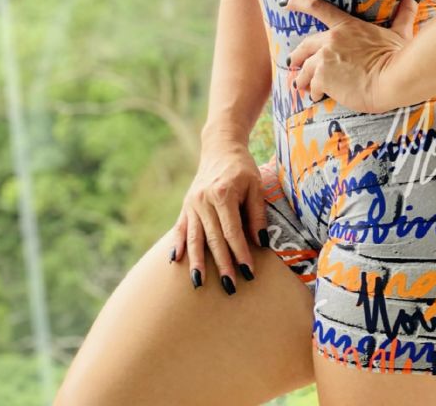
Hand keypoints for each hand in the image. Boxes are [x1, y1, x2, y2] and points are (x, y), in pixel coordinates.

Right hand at [168, 142, 269, 293]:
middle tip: (229, 287)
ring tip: (199, 283)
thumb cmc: (243, 168)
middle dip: (222, 265)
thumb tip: (260, 244)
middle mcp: (204, 200)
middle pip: (213, 239)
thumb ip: (257, 215)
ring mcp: (192, 203)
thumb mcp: (256, 186)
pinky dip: (178, 245)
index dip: (240, 254)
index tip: (248, 272)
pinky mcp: (186, 205)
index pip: (232, 232)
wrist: (221, 147)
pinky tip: (176, 261)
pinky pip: (180, 228)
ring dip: (197, 262)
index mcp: (223, 194)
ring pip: (194, 238)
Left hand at [286, 0, 420, 113]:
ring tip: (301, 86)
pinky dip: (313, 91)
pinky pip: (313, 86)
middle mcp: (331, 40)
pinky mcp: (324, 78)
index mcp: (347, 26)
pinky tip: (316, 97)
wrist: (394, 79)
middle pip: (305, 45)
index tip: (287, 3)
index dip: (300, 3)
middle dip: (297, 54)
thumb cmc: (399, 56)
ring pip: (305, 68)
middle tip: (292, 61)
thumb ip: (403, 15)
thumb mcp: (399, 33)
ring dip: (302, 78)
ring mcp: (325, 59)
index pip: (319, 8)